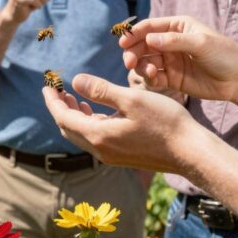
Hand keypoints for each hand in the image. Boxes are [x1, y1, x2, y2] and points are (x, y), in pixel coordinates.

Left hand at [41, 74, 199, 174]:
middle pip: (68, 128)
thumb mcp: (131, 99)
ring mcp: (111, 156)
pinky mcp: (122, 156)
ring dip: (75, 116)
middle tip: (56, 90)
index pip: (63, 117)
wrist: (190, 152)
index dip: (53, 100)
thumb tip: (74, 81)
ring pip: (82, 135)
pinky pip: (96, 139)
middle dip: (60, 108)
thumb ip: (101, 90)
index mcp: (99, 135)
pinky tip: (96, 111)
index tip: (47, 85)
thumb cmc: (165, 122)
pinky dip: (90, 123)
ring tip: (73, 98)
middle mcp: (101, 150)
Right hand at [118, 15, 237, 103]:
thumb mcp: (201, 43)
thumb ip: (174, 41)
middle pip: (143, 44)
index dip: (134, 33)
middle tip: (129, 62)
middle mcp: (170, 42)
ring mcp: (171, 60)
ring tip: (148, 71)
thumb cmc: (225, 55)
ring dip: (140, 65)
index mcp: (177, 26)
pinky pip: (154, 77)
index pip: (150, 26)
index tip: (123, 42)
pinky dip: (149, 78)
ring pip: (146, 61)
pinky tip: (154, 78)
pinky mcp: (172, 78)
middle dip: (133, 52)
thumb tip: (149, 38)